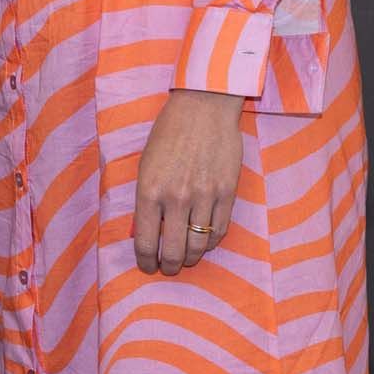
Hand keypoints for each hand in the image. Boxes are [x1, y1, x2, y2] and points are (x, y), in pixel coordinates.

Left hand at [134, 88, 243, 273]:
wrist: (203, 106)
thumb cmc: (168, 132)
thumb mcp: (146, 163)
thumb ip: (146, 198)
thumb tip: (146, 231)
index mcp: (149, 190)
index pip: (145, 242)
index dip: (145, 261)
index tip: (147, 266)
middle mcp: (176, 197)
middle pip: (173, 251)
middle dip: (169, 266)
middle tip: (167, 266)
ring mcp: (204, 196)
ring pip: (198, 245)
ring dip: (190, 257)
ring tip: (185, 256)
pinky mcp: (227, 192)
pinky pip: (219, 230)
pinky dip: (210, 241)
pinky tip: (203, 239)